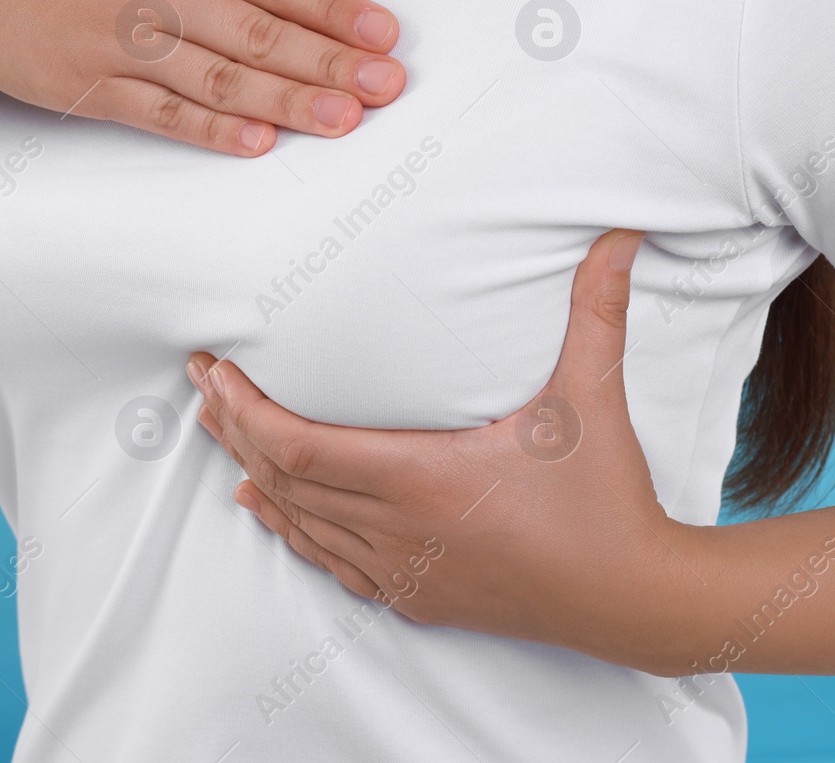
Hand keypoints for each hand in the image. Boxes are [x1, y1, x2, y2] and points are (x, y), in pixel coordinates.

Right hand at [0, 0, 403, 154]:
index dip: (333, 8)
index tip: (381, 32)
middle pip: (260, 34)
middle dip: (332, 62)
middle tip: (388, 87)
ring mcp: (124, 43)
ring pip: (222, 78)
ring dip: (288, 102)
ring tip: (344, 121)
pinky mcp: (92, 87)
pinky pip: (161, 112)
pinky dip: (209, 128)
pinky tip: (256, 142)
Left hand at [189, 230, 699, 670]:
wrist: (632, 599)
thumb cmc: (605, 501)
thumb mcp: (591, 399)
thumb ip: (597, 311)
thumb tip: (617, 236)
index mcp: (422, 477)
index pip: (299, 445)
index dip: (245, 410)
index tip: (214, 373)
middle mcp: (399, 529)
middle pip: (284, 478)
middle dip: (233, 428)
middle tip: (202, 384)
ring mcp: (404, 569)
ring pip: (299, 522)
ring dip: (253, 473)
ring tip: (219, 432)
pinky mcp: (418, 596)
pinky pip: (330, 562)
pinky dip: (289, 528)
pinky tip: (268, 510)